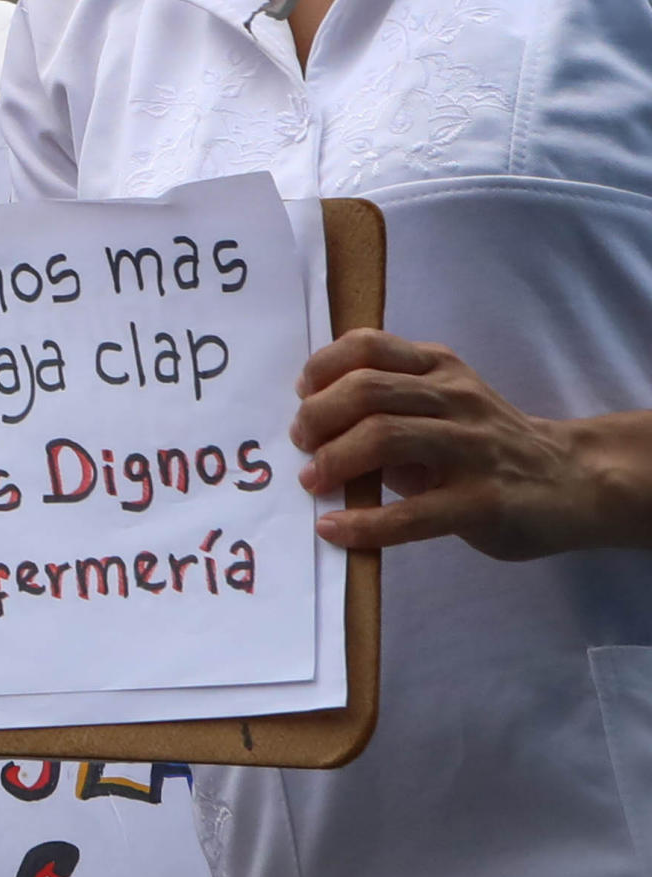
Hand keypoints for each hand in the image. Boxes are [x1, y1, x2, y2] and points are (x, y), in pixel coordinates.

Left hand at [297, 334, 651, 557]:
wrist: (576, 481)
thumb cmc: (490, 443)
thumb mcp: (445, 405)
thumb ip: (392, 406)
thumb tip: (316, 430)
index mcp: (440, 368)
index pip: (369, 346)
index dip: (323, 367)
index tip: (301, 393)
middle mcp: (456, 399)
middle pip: (367, 390)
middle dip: (318, 416)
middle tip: (300, 443)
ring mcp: (473, 448)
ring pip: (385, 437)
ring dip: (333, 460)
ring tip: (312, 481)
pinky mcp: (484, 501)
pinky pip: (413, 512)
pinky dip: (365, 523)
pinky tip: (337, 530)